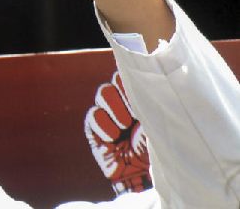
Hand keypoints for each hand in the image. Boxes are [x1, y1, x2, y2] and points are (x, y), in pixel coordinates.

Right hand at [84, 72, 151, 194]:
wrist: (145, 177)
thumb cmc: (159, 150)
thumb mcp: (160, 124)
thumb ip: (153, 104)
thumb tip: (154, 82)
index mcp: (139, 100)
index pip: (129, 76)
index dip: (132, 80)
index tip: (143, 93)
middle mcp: (121, 105)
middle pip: (114, 82)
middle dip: (124, 95)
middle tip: (135, 113)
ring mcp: (107, 116)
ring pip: (103, 93)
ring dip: (115, 108)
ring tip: (125, 125)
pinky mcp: (95, 131)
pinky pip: (93, 116)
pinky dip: (103, 124)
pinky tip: (114, 137)